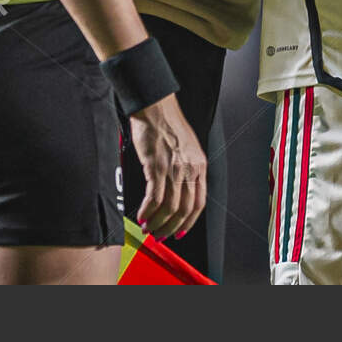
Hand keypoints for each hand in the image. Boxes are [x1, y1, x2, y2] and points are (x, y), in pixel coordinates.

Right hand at [129, 93, 206, 239]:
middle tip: (160, 235)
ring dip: (157, 222)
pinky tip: (141, 216)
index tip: (180, 232)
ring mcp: (174, 168)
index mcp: (200, 165)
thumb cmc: (167, 124)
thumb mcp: (187, 148)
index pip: (199, 203)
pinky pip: (154, 198)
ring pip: (169, 207)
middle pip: (184, 210)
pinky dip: (147, 211)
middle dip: (171, 227)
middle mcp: (190, 169)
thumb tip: (177, 192)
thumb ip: (186, 169)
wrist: (155, 106)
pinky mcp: (156, 166)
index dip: (189, 222)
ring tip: (148, 228)